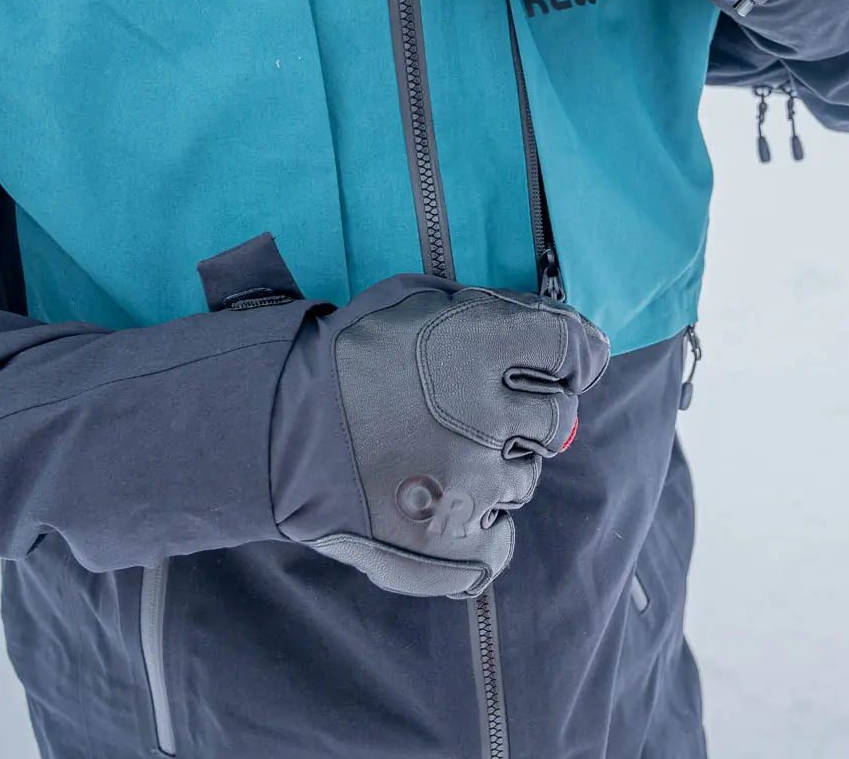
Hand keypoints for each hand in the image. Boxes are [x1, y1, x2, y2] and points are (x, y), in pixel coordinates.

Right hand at [271, 275, 608, 598]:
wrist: (274, 433)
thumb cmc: (348, 360)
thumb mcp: (418, 305)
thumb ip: (493, 315)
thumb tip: (567, 335)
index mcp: (476, 346)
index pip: (570, 347)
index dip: (574, 355)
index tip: (569, 363)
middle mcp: (483, 416)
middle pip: (555, 417)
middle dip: (526, 413)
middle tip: (478, 414)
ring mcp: (470, 486)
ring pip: (525, 478)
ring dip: (495, 468)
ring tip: (435, 456)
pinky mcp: (451, 543)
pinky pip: (501, 540)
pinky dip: (479, 526)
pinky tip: (439, 503)